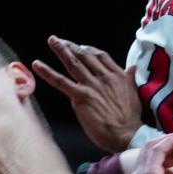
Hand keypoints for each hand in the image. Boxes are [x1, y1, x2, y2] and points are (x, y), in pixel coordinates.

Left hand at [32, 37, 142, 151]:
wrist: (128, 133)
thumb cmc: (131, 118)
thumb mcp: (135, 93)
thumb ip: (130, 78)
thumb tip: (132, 67)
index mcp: (117, 75)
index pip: (100, 56)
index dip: (89, 49)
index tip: (81, 46)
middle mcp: (104, 77)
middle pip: (85, 55)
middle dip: (71, 46)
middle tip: (59, 40)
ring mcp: (91, 86)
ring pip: (73, 63)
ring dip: (61, 50)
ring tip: (52, 40)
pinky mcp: (81, 97)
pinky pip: (61, 82)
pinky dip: (48, 72)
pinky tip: (37, 64)